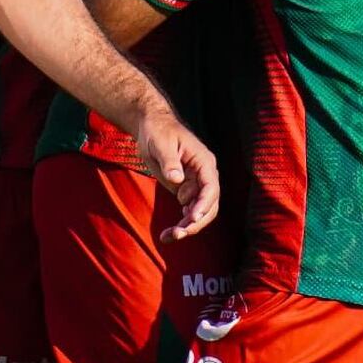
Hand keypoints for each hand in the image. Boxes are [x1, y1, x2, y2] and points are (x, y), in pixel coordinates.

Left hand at [133, 104, 221, 239]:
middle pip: (210, 204)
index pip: (211, 187)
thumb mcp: (160, 143)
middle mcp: (204, 175)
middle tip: (178, 233)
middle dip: (196, 221)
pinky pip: (188, 211)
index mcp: (204, 162)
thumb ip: (170, 161)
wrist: (152, 126)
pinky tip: (168, 233)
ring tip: (169, 237)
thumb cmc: (157, 131)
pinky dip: (181, 223)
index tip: (192, 218)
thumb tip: (178, 180)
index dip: (204, 204)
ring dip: (188, 226)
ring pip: (200, 212)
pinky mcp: (185, 190)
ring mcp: (196, 184)